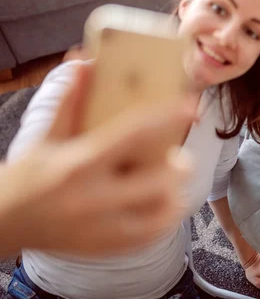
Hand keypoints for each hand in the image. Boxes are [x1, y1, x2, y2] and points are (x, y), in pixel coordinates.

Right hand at [4, 63, 198, 255]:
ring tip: (170, 182)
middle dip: (178, 165)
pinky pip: (152, 236)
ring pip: (162, 212)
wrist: (1, 224)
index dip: (167, 117)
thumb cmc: (27, 175)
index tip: (192, 105)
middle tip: (177, 157)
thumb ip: (70, 100)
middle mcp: (93, 198)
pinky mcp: (106, 248)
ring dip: (174, 193)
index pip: (134, 134)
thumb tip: (83, 60)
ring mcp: (102, 228)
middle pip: (159, 180)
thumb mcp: (47, 136)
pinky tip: (161, 204)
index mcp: (79, 163)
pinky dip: (165, 219)